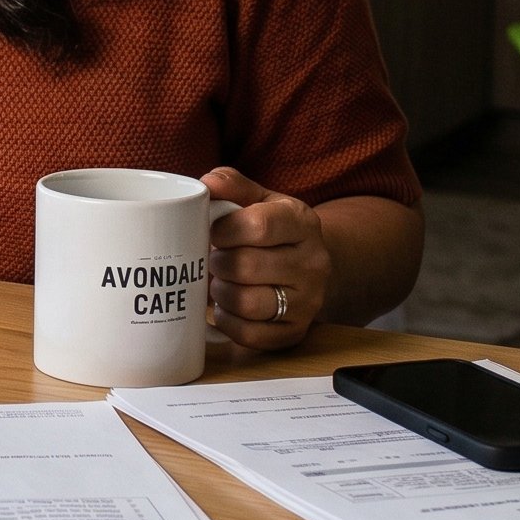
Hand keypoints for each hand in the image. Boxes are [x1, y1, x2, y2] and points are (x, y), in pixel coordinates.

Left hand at [203, 167, 329, 349]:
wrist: (306, 264)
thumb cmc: (270, 229)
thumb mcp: (258, 199)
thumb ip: (231, 185)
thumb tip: (206, 183)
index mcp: (302, 222)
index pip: (259, 225)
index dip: (224, 230)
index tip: (213, 231)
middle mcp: (313, 263)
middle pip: (247, 266)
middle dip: (218, 263)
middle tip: (213, 259)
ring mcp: (308, 301)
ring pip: (248, 303)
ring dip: (221, 293)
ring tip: (220, 281)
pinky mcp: (295, 331)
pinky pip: (250, 335)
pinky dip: (227, 321)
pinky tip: (226, 307)